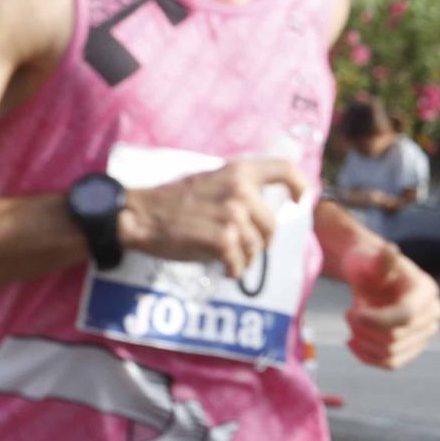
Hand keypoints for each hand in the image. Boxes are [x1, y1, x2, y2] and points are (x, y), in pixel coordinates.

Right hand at [120, 158, 305, 277]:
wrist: (139, 215)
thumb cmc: (170, 201)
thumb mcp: (208, 181)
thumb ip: (236, 188)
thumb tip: (261, 209)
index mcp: (238, 172)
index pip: (285, 170)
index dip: (300, 187)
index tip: (299, 201)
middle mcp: (241, 190)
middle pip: (271, 225)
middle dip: (260, 242)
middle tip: (242, 248)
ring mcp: (233, 215)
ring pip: (256, 248)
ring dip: (244, 259)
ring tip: (226, 259)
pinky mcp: (223, 239)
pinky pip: (240, 262)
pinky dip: (233, 270)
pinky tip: (222, 268)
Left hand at [341, 239, 439, 369]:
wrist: (368, 276)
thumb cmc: (367, 265)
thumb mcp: (370, 259)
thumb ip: (380, 260)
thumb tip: (390, 249)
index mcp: (426, 291)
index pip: (405, 316)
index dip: (375, 320)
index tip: (352, 311)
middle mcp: (432, 314)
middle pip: (395, 338)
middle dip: (364, 328)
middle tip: (349, 313)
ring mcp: (424, 333)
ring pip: (391, 354)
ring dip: (363, 342)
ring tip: (351, 323)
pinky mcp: (411, 347)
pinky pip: (391, 363)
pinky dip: (367, 357)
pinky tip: (351, 342)